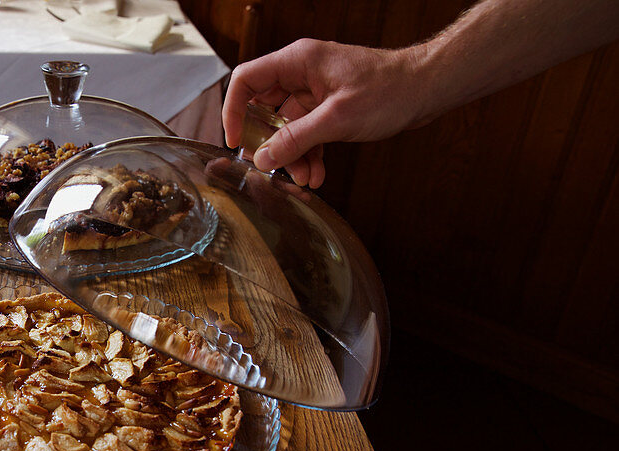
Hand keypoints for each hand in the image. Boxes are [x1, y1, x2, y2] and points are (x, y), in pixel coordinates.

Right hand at [222, 39, 429, 187]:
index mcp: (298, 61)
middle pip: (263, 109)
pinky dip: (309, 154)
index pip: (246, 80)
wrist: (427, 89)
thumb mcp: (336, 119)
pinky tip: (317, 174)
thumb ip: (295, 139)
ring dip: (292, 155)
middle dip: (269, 143)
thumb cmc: (389, 89)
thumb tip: (262, 158)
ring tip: (304, 179)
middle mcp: (301, 73)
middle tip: (272, 168)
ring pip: (286, 127)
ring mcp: (314, 91)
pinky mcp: (328, 108)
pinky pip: (306, 133)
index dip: (233, 110)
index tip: (235, 141)